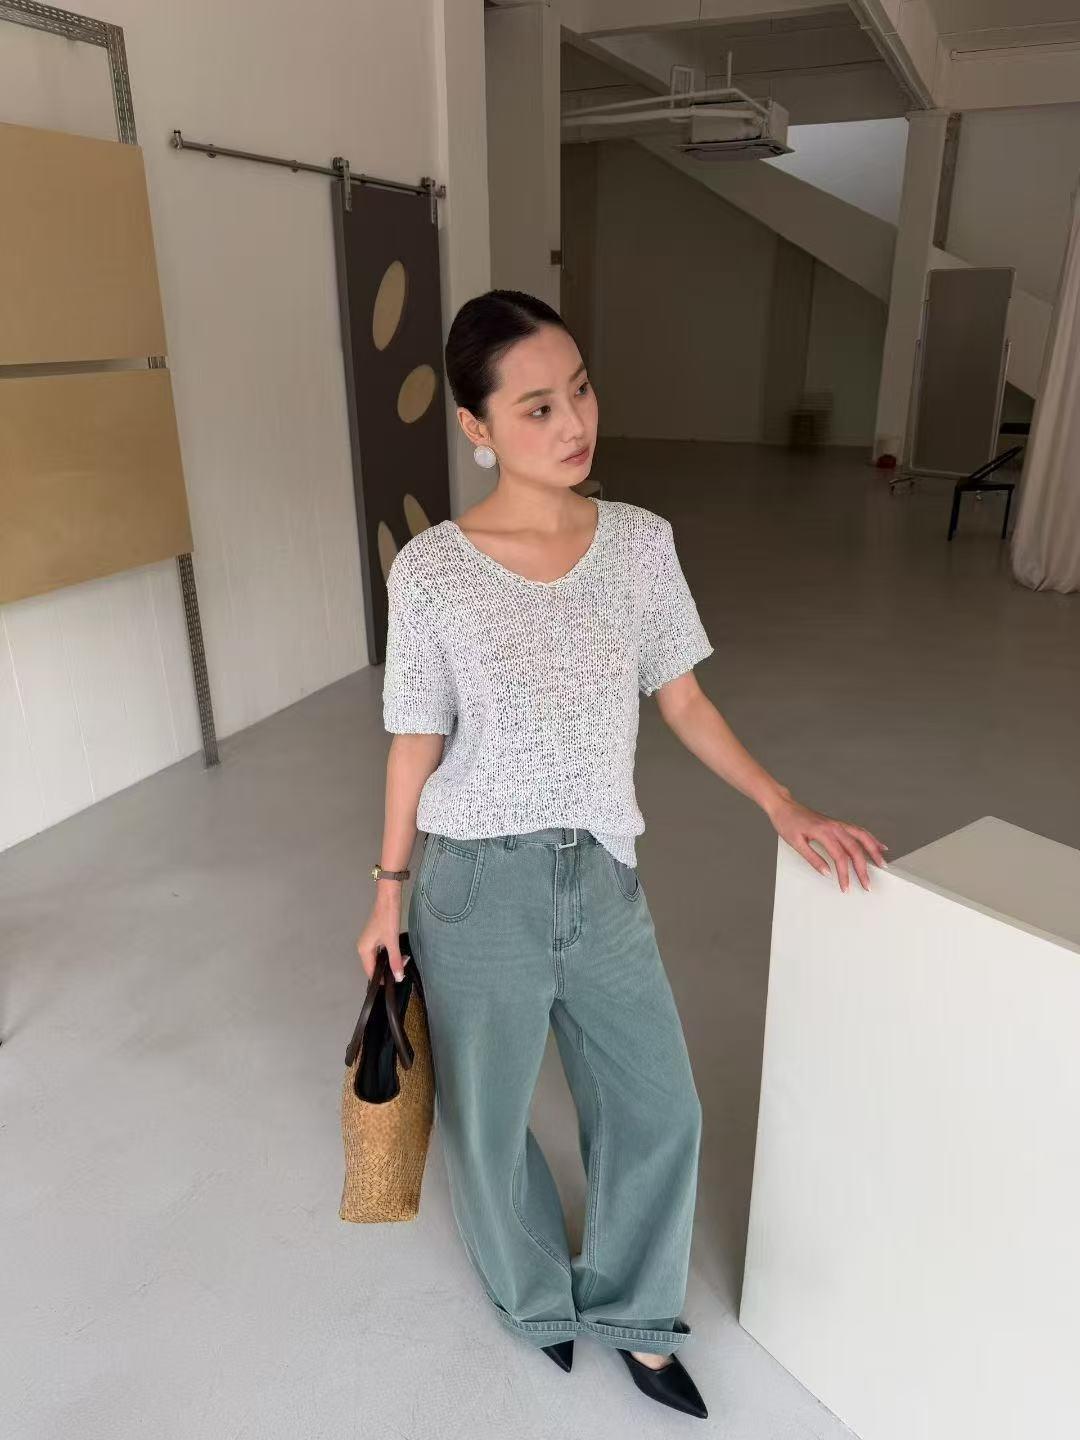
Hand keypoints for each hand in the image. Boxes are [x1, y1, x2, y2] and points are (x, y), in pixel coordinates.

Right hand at [356, 887, 408, 981]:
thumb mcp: (393, 941)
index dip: (381, 979)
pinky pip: (380, 952)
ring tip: (402, 961)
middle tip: (402, 970)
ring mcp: (368, 942)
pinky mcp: (374, 937)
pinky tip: (398, 955)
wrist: (388, 899)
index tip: (395, 982)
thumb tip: (398, 978)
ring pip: (378, 958)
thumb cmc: (388, 919)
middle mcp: (363, 947)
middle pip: (373, 966)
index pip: (370, 972)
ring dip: (389, 961)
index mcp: (364, 950)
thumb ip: (395, 960)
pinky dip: (388, 955)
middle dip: (387, 970)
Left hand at [766, 793, 888, 892]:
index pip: (840, 857)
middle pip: (855, 849)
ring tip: (883, 864)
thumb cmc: (787, 823)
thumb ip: (813, 859)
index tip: (846, 887)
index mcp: (824, 832)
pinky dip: (870, 839)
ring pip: (862, 837)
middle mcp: (834, 826)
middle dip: (863, 869)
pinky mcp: (837, 823)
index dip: (844, 874)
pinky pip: (858, 831)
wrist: (784, 806)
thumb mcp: (796, 843)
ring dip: (873, 851)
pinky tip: (878, 846)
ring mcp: (837, 824)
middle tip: (867, 885)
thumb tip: (827, 873)